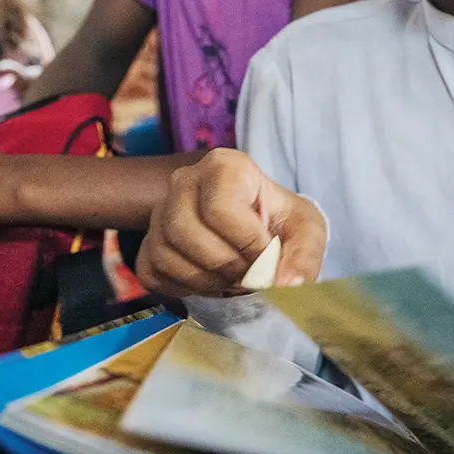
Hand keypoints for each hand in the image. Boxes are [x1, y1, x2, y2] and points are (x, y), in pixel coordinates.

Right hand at [136, 148, 325, 297]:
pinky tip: (210, 281)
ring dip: (208, 280)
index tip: (266, 256)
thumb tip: (287, 285)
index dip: (246, 243)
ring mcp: (159, 213)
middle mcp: (184, 181)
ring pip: (167, 255)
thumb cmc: (279, 223)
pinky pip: (153, 272)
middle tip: (250, 274)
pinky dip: (184, 288)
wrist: (256, 233)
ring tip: (234, 278)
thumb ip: (304, 256)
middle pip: (186, 231)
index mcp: (224, 166)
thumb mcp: (306, 231)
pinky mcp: (147, 245)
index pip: (220, 208)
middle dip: (225, 264)